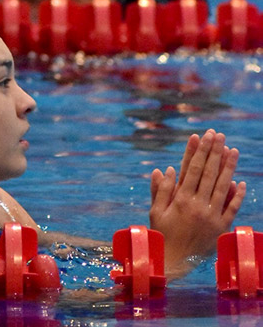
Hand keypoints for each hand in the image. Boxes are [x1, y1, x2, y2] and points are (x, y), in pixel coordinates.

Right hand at [149, 129, 245, 277]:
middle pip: (208, 173)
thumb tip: (165, 169)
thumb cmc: (161, 235)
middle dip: (214, 152)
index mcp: (180, 200)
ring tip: (233, 150)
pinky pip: (232, 208)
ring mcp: (212, 216)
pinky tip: (241, 182)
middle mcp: (198, 205)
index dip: (197, 151)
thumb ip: (160, 190)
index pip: (191, 169)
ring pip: (223, 186)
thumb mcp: (155, 212)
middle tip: (219, 135)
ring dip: (228, 167)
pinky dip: (238, 195)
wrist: (174, 262)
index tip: (201, 136)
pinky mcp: (221, 227)